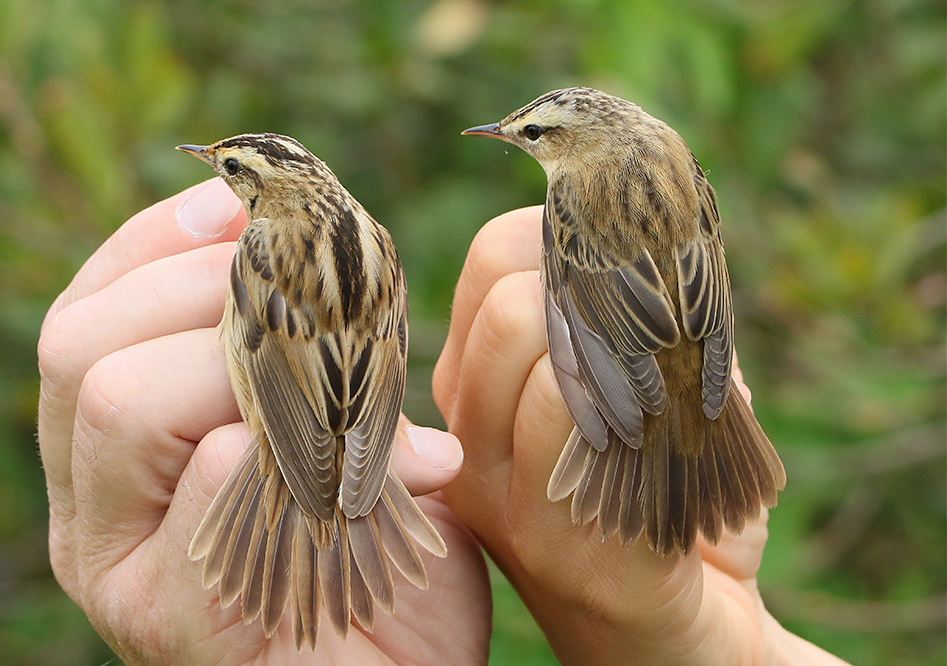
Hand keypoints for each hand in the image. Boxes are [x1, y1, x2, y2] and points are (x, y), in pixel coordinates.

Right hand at [38, 179, 489, 664]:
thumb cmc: (375, 557)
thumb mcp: (342, 429)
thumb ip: (304, 352)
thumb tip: (289, 240)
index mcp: (121, 452)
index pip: (90, 314)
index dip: (156, 248)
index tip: (232, 209)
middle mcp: (98, 504)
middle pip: (83, 345)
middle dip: (200, 295)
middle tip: (299, 309)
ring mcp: (120, 565)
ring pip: (119, 398)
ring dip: (240, 367)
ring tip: (327, 406)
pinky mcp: (168, 620)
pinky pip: (198, 490)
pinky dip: (269, 454)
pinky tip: (335, 480)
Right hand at [433, 206, 848, 664]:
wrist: (680, 636)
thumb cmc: (660, 498)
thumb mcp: (623, 391)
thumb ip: (615, 315)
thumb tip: (647, 220)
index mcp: (478, 387)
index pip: (496, 256)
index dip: (580, 235)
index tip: (638, 267)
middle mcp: (467, 435)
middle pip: (513, 296)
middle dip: (616, 298)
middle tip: (667, 337)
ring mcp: (500, 493)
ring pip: (540, 343)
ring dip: (648, 355)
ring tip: (684, 401)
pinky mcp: (554, 544)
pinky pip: (582, 418)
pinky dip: (669, 406)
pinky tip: (693, 443)